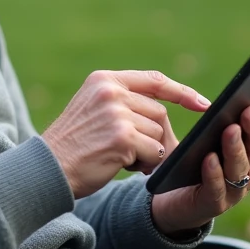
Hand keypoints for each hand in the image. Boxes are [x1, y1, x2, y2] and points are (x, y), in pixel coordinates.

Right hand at [43, 70, 209, 198]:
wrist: (47, 169)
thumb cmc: (72, 146)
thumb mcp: (92, 111)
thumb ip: (122, 103)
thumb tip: (164, 117)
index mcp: (103, 80)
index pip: (154, 80)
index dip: (181, 92)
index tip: (202, 103)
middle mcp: (111, 92)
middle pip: (159, 112)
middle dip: (158, 137)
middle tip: (144, 156)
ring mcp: (117, 113)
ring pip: (158, 134)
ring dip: (149, 152)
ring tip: (122, 159)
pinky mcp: (122, 137)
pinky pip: (154, 152)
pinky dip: (145, 164)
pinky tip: (122, 166)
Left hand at [150, 82, 249, 236]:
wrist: (171, 199)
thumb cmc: (192, 161)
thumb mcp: (204, 134)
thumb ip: (217, 118)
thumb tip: (232, 91)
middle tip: (248, 109)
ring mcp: (235, 190)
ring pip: (239, 168)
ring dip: (235, 148)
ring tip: (230, 129)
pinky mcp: (214, 204)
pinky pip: (216, 188)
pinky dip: (214, 173)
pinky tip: (209, 158)